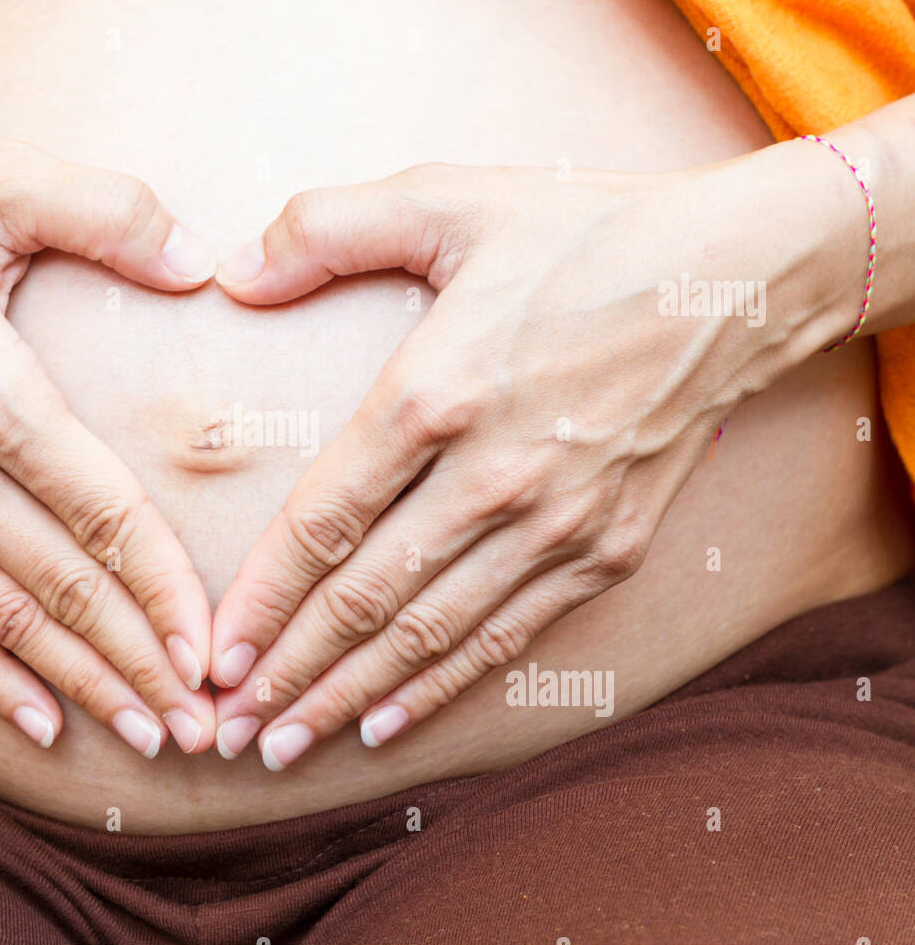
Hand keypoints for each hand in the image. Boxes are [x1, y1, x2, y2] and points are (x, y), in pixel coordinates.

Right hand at [0, 135, 221, 756]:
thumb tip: (201, 263)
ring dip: (80, 685)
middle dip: (139, 662)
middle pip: (60, 587)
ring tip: (149, 733)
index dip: (163, 589)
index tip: (213, 649)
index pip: (100, 512)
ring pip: (2, 623)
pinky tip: (42, 722)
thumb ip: (107, 210)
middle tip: (205, 724)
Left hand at [208, 156, 856, 767]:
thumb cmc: (581, 234)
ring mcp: (557, 524)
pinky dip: (444, 688)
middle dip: (288, 673)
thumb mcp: (448, 197)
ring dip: (351, 697)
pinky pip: (507, 637)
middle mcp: (494, 476)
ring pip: (431, 636)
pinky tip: (390, 724)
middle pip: (367, 599)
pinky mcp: (606, 549)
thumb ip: (326, 228)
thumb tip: (230, 273)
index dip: (262, 599)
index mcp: (437, 392)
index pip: (324, 522)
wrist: (733, 279)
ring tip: (287, 747)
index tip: (212, 656)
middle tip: (227, 730)